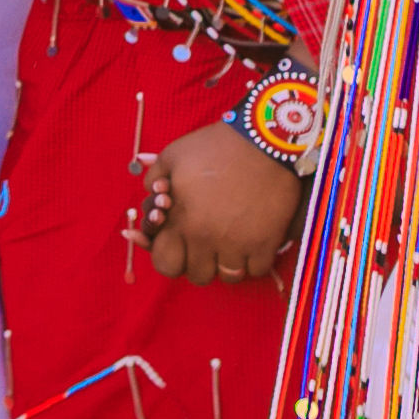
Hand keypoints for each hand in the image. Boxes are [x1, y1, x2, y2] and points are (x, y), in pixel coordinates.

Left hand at [143, 122, 307, 286]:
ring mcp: (237, 244)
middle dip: (199, 263)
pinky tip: (251, 245)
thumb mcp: (172, 156)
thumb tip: (151, 195)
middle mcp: (205, 238)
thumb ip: (155, 179)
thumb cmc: (213, 146)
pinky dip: (253, 262)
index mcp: (179, 221)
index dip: (170, 258)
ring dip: (226, 265)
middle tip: (205, 246)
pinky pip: (257, 271)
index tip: (179, 246)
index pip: (165, 264)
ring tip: (228, 247)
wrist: (262, 141)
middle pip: (197, 275)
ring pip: (228, 277)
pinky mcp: (266, 243)